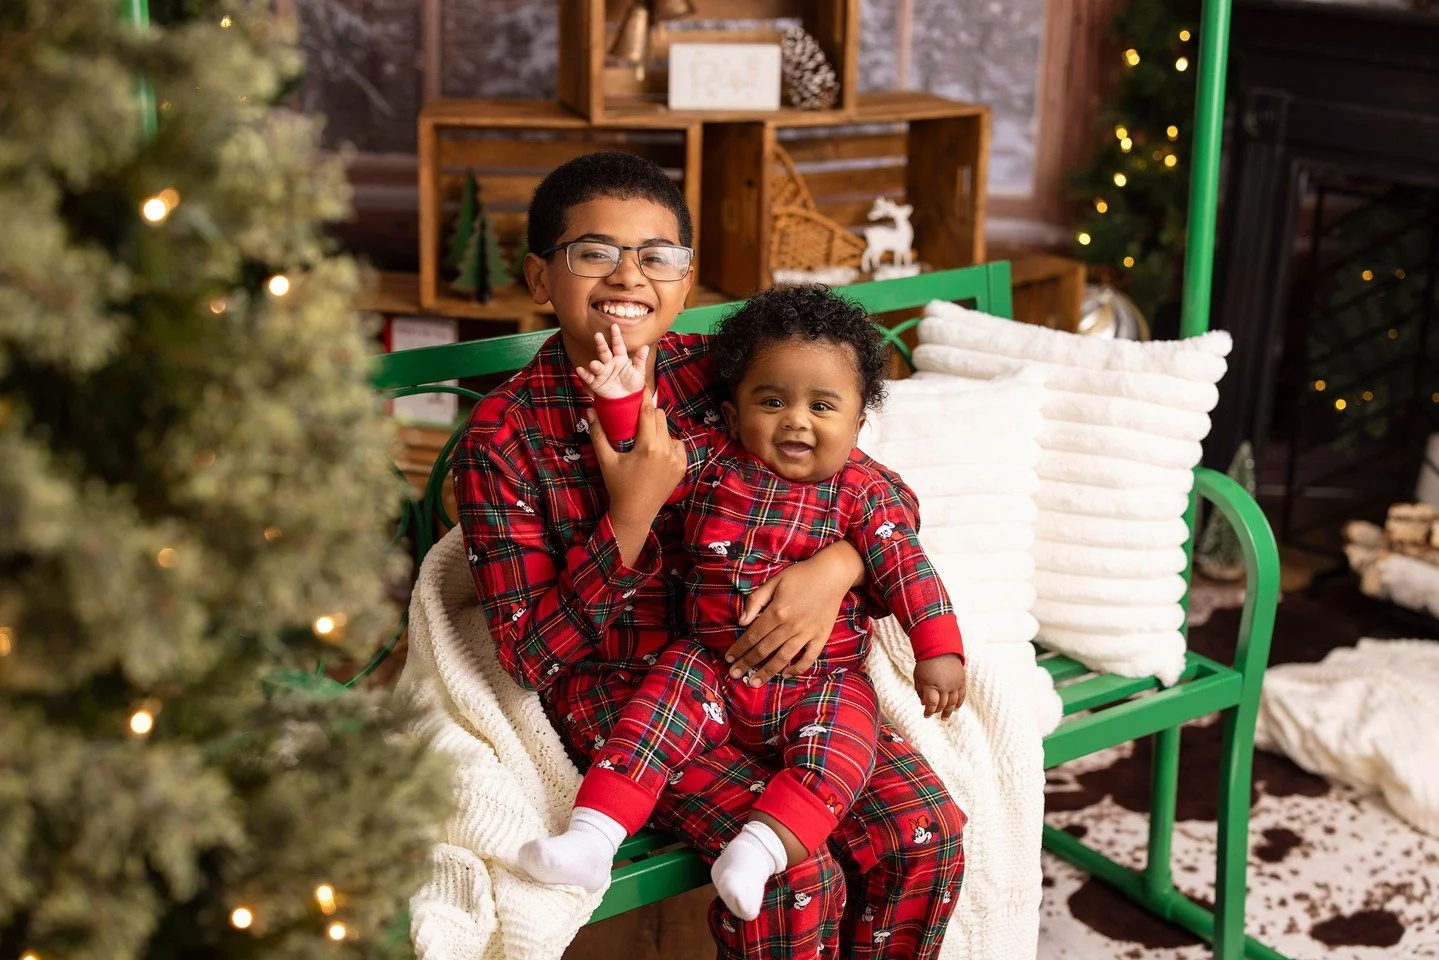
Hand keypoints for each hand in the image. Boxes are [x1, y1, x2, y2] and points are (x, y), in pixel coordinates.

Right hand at [575, 324, 648, 399]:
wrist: (627, 399)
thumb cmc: (633, 383)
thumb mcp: (639, 372)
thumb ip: (640, 360)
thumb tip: (645, 347)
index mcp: (621, 358)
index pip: (618, 345)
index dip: (616, 336)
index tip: (614, 326)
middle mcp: (610, 362)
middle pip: (604, 352)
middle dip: (601, 344)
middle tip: (598, 335)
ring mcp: (602, 372)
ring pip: (597, 365)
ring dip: (595, 364)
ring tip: (594, 364)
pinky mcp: (596, 382)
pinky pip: (589, 377)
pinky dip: (584, 374)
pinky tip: (580, 370)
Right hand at [588, 392, 685, 564]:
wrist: (636, 512)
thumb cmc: (618, 486)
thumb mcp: (606, 460)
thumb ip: (598, 434)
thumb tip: (590, 410)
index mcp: (648, 447)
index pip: (648, 412)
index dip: (644, 397)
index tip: (639, 387)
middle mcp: (666, 450)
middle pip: (660, 417)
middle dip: (649, 413)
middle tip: (637, 416)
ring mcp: (677, 459)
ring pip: (669, 430)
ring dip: (657, 429)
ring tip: (644, 438)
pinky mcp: (682, 466)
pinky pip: (677, 444)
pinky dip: (667, 443)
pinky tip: (655, 452)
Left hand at [724, 548, 855, 685]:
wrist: (832, 573)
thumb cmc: (800, 575)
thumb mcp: (774, 582)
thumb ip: (756, 601)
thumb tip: (742, 621)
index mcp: (777, 611)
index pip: (753, 635)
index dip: (739, 648)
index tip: (729, 659)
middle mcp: (790, 625)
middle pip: (764, 649)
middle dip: (747, 663)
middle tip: (734, 675)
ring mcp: (807, 633)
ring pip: (783, 658)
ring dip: (767, 672)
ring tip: (753, 683)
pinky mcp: (821, 637)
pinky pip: (808, 658)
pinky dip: (797, 669)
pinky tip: (785, 674)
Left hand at [912, 654, 965, 719]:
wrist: (940, 648)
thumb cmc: (926, 663)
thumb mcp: (918, 676)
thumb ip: (920, 691)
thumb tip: (924, 704)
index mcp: (931, 685)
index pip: (931, 704)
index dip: (928, 712)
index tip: (926, 715)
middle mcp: (944, 686)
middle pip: (942, 705)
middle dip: (937, 711)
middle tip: (934, 714)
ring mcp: (954, 684)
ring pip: (953, 703)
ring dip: (949, 711)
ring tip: (945, 717)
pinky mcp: (961, 681)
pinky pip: (962, 696)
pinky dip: (959, 703)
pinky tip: (956, 709)